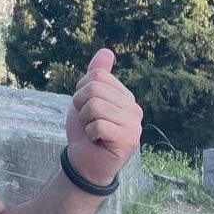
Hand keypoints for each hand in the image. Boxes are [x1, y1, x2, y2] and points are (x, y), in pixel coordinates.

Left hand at [65, 48, 142, 186]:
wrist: (85, 162)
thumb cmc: (86, 130)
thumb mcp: (86, 98)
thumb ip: (97, 75)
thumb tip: (106, 50)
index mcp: (125, 95)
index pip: (97, 75)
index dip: (81, 90)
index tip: (85, 107)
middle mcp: (134, 108)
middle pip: (94, 89)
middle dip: (80, 105)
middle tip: (88, 121)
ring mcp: (133, 125)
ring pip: (94, 106)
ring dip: (85, 120)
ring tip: (93, 131)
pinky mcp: (128, 140)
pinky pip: (98, 125)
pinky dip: (90, 133)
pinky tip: (98, 141)